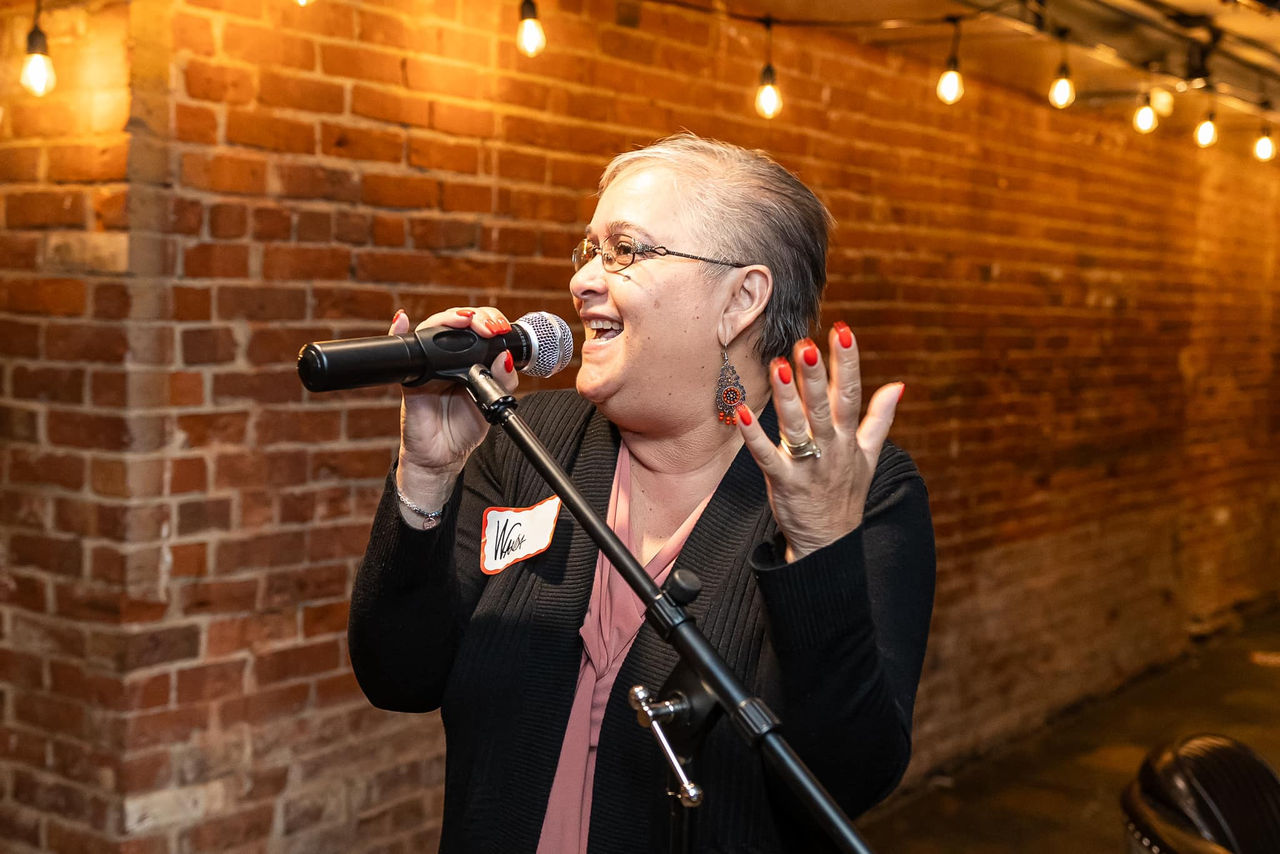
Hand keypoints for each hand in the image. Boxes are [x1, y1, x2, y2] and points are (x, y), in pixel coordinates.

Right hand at [391, 306, 517, 506]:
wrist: (444, 456)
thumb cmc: (466, 428)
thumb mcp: (493, 404)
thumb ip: (502, 381)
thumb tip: (505, 356)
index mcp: (471, 360)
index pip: (479, 328)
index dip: (489, 321)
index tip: (500, 327)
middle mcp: (449, 357)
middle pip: (456, 323)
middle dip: (473, 316)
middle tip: (487, 325)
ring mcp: (429, 364)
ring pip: (432, 330)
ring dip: (446, 319)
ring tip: (462, 321)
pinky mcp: (412, 377)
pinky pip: (405, 353)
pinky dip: (398, 331)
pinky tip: (402, 320)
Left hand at [736, 322, 903, 562]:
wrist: (830, 543)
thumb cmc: (846, 493)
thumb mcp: (870, 456)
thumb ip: (880, 418)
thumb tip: (898, 386)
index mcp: (850, 438)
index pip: (852, 394)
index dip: (848, 363)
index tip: (843, 331)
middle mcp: (831, 449)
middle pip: (824, 407)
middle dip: (816, 375)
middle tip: (807, 344)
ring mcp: (808, 466)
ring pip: (797, 427)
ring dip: (787, 397)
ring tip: (779, 366)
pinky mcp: (784, 483)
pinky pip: (767, 457)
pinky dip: (754, 436)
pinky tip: (742, 412)